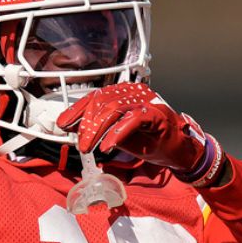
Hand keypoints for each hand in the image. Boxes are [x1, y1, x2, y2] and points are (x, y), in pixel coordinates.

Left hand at [56, 82, 206, 172]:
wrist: (178, 150)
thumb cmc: (150, 140)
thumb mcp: (118, 135)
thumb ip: (100, 129)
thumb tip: (74, 129)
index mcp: (123, 94)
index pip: (95, 97)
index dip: (77, 110)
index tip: (63, 124)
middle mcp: (133, 93)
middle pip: (102, 102)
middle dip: (86, 124)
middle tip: (81, 144)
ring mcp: (146, 101)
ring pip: (114, 109)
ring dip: (98, 131)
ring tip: (90, 147)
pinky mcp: (156, 114)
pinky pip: (132, 119)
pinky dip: (117, 134)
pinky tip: (107, 146)